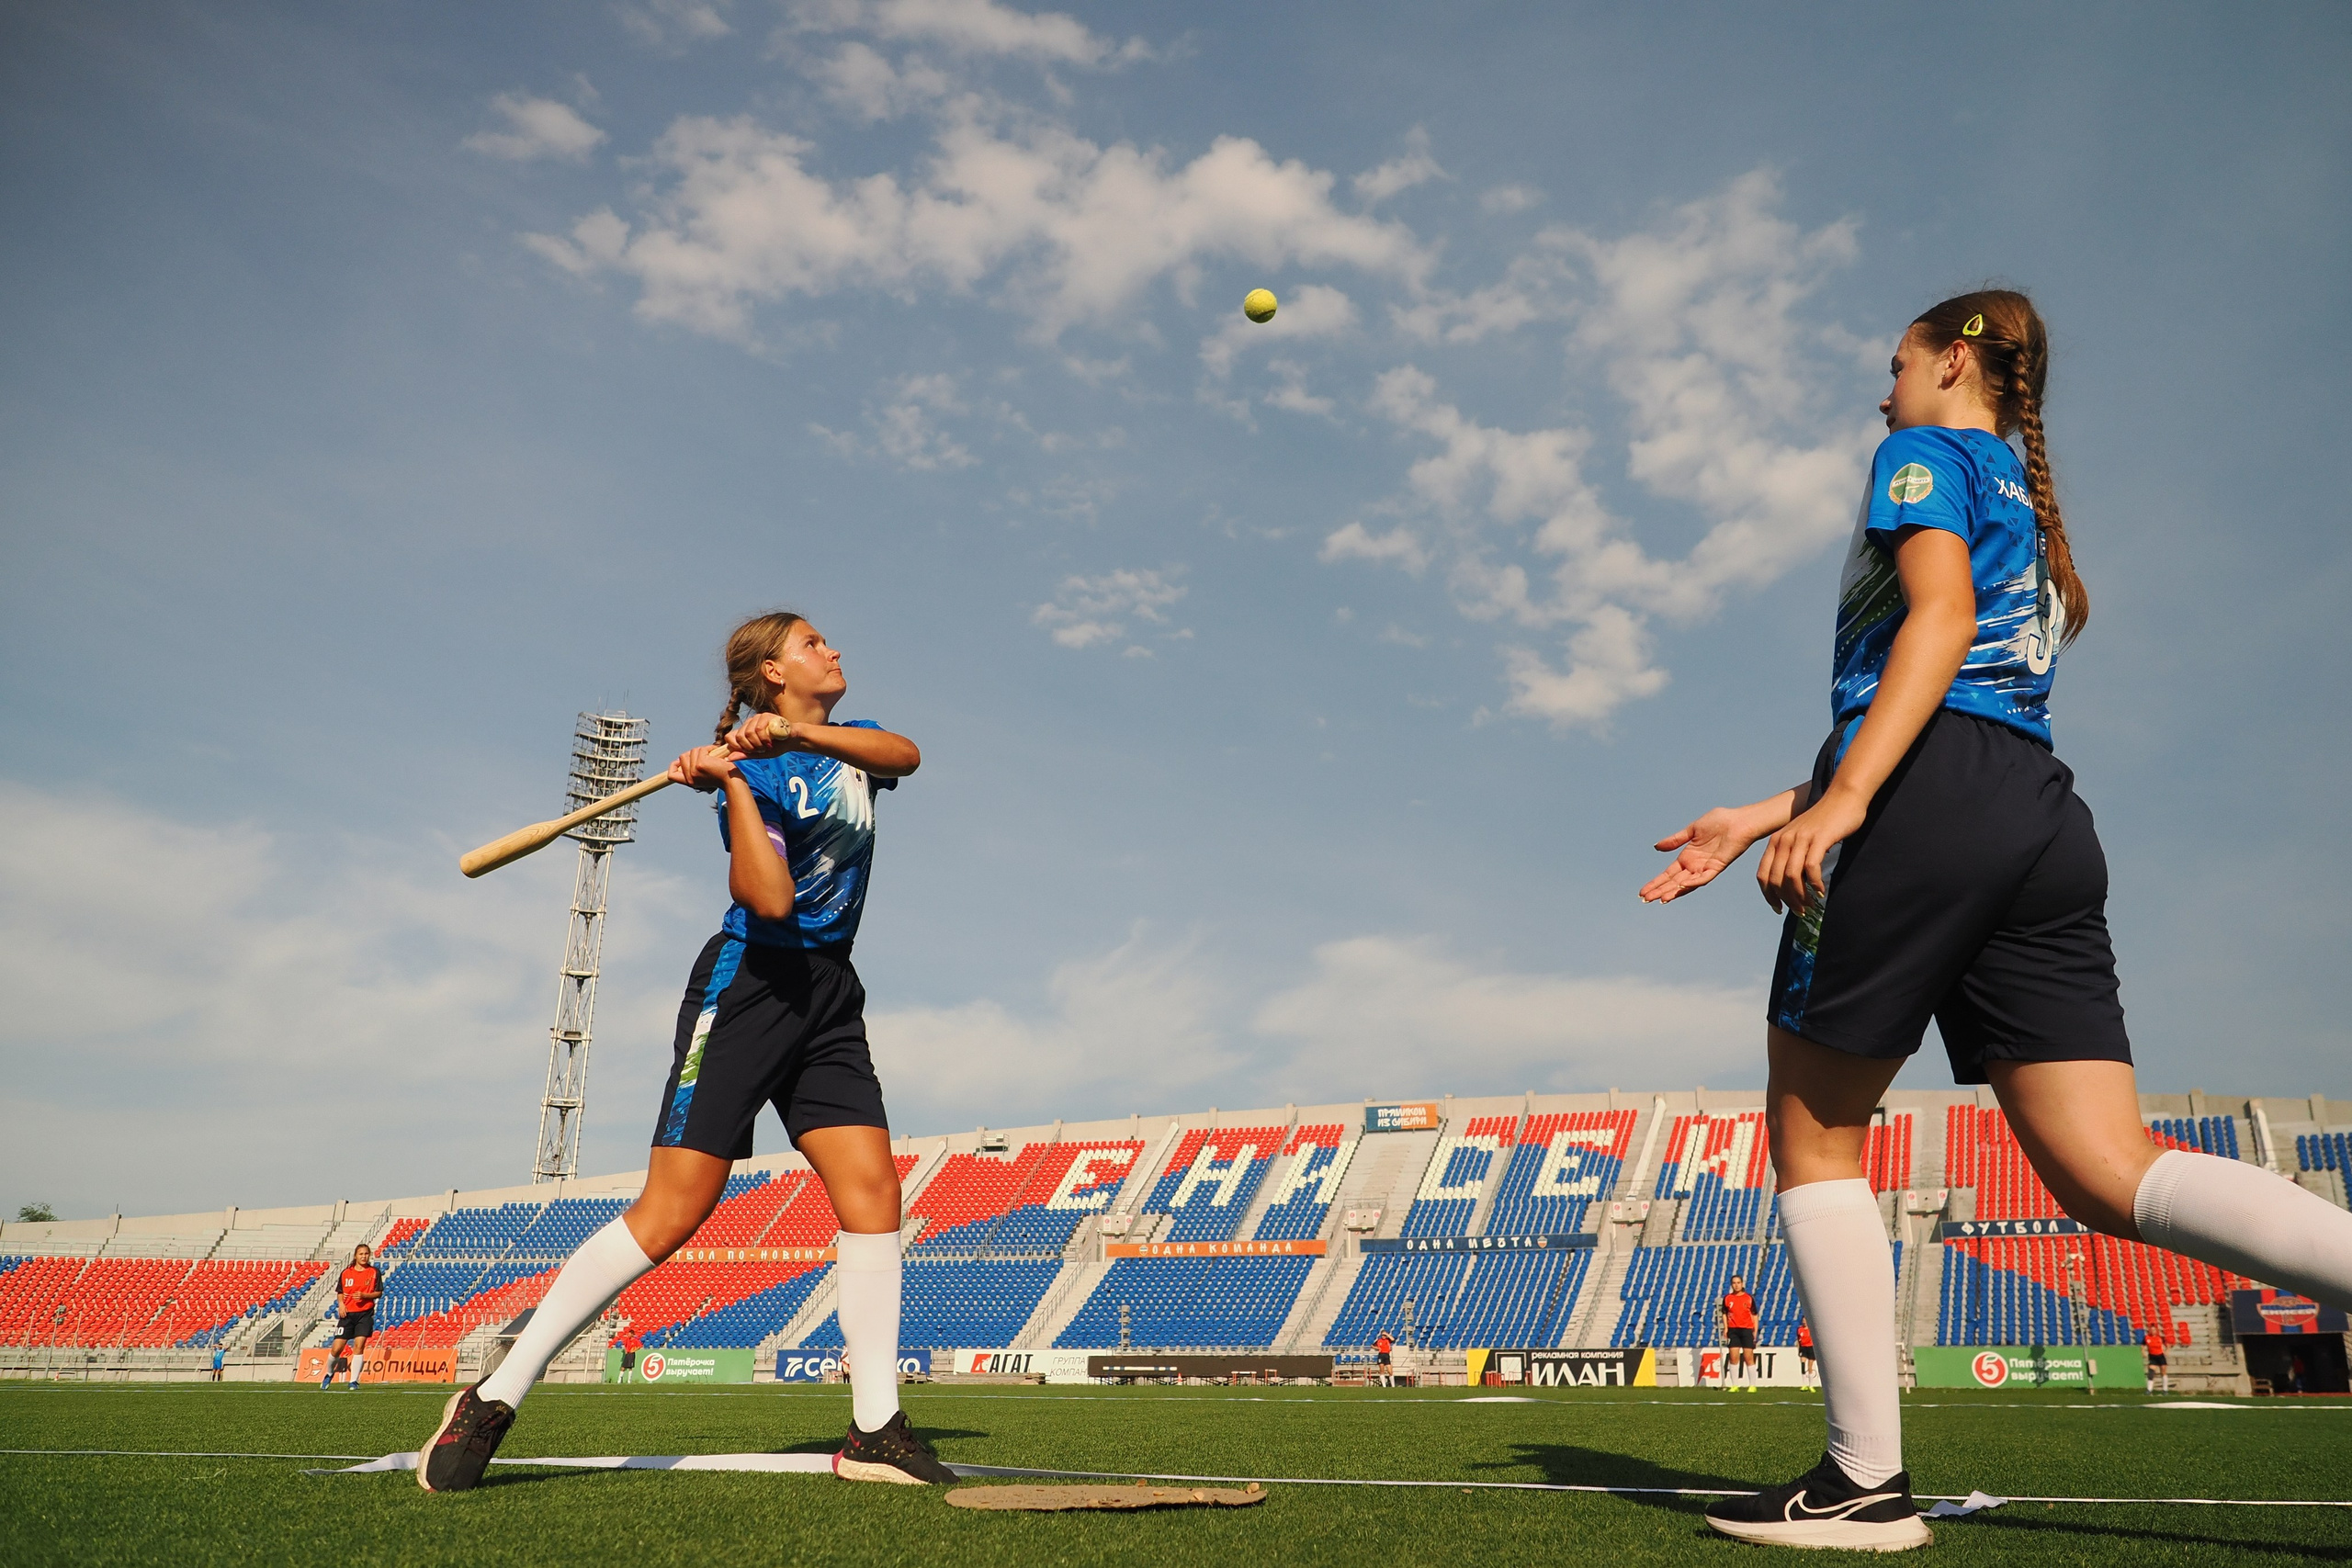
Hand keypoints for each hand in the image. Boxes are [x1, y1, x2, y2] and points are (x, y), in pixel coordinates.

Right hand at [667, 745, 739, 791]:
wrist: (732, 781)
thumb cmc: (721, 777)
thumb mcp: (703, 776)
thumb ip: (692, 769)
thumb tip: (683, 757)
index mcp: (689, 781)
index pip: (671, 775)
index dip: (673, 766)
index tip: (679, 761)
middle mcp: (690, 777)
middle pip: (682, 757)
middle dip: (693, 753)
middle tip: (705, 756)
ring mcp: (694, 771)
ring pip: (692, 751)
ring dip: (703, 750)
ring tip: (712, 756)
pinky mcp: (701, 764)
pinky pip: (701, 749)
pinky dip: (709, 748)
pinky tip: (716, 754)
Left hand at [723, 712, 800, 758]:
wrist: (793, 740)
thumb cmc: (777, 747)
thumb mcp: (759, 754)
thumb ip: (745, 755)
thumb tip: (728, 758)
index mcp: (745, 731)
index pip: (729, 737)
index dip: (737, 746)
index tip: (748, 751)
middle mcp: (749, 723)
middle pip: (739, 736)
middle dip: (750, 747)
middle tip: (761, 750)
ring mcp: (757, 718)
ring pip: (749, 733)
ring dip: (758, 744)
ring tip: (767, 746)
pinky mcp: (765, 715)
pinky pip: (758, 729)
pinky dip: (764, 739)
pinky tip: (770, 742)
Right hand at [1640, 807, 1763, 903]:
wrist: (1739, 820)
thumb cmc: (1720, 822)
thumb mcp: (1692, 830)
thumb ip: (1675, 840)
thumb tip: (1656, 847)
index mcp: (1687, 857)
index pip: (1668, 874)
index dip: (1656, 882)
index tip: (1642, 891)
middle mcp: (1695, 865)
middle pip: (1674, 882)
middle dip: (1659, 890)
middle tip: (1645, 900)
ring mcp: (1705, 868)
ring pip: (1686, 884)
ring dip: (1673, 891)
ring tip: (1660, 899)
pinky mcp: (1717, 867)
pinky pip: (1704, 878)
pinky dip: (1693, 883)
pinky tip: (1681, 886)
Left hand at [1755, 788, 1869, 914]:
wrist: (1843, 798)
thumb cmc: (1824, 822)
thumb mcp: (1800, 838)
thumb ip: (1792, 856)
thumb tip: (1792, 885)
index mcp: (1776, 841)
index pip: (1763, 875)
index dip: (1769, 896)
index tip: (1779, 909)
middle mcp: (1784, 840)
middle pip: (1776, 879)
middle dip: (1787, 900)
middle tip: (1800, 911)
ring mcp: (1800, 839)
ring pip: (1791, 876)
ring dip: (1800, 896)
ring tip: (1810, 905)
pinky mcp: (1818, 839)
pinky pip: (1811, 868)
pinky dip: (1815, 883)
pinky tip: (1821, 891)